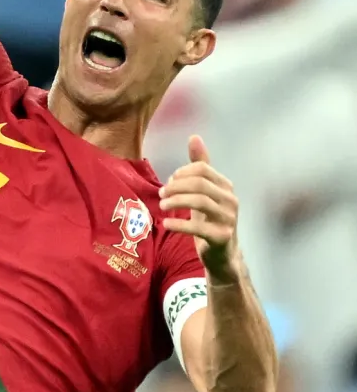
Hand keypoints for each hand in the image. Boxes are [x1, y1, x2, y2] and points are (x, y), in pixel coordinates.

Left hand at [160, 135, 239, 272]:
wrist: (222, 255)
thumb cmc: (209, 219)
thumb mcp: (204, 192)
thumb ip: (199, 166)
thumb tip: (194, 136)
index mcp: (225, 187)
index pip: (202, 169)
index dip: (181, 173)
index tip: (169, 182)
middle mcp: (231, 200)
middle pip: (200, 183)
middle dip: (176, 186)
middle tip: (161, 194)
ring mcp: (229, 219)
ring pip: (200, 202)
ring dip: (175, 202)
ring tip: (162, 206)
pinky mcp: (222, 237)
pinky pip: (198, 227)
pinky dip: (178, 224)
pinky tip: (166, 223)